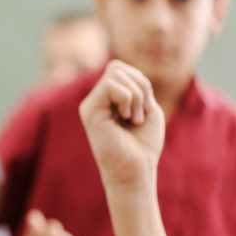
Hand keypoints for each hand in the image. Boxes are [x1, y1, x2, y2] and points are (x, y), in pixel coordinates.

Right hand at [79, 60, 164, 191]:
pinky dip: (128, 99)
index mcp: (107, 99)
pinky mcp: (88, 111)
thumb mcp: (145, 106)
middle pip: (117, 67)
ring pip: (115, 73)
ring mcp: (90, 105)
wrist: (136, 169)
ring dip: (136, 95)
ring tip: (134, 118)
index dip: (140, 81)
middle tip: (141, 113)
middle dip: (140, 86)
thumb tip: (117, 69)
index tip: (146, 107)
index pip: (120, 68)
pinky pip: (111, 86)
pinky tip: (126, 119)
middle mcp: (95, 100)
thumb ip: (134, 85)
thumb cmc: (143, 143)